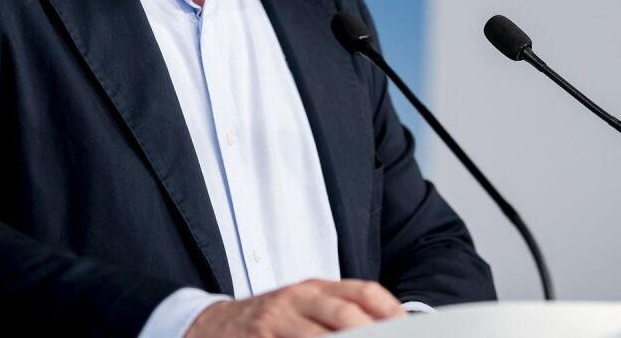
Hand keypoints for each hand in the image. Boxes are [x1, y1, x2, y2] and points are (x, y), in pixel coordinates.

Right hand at [185, 278, 407, 336]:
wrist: (210, 325)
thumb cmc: (269, 320)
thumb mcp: (304, 307)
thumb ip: (339, 313)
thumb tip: (391, 324)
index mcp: (316, 287)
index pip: (364, 291)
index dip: (391, 310)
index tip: (411, 327)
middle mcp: (298, 298)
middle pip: (347, 314)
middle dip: (374, 333)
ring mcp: (277, 320)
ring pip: (322, 336)